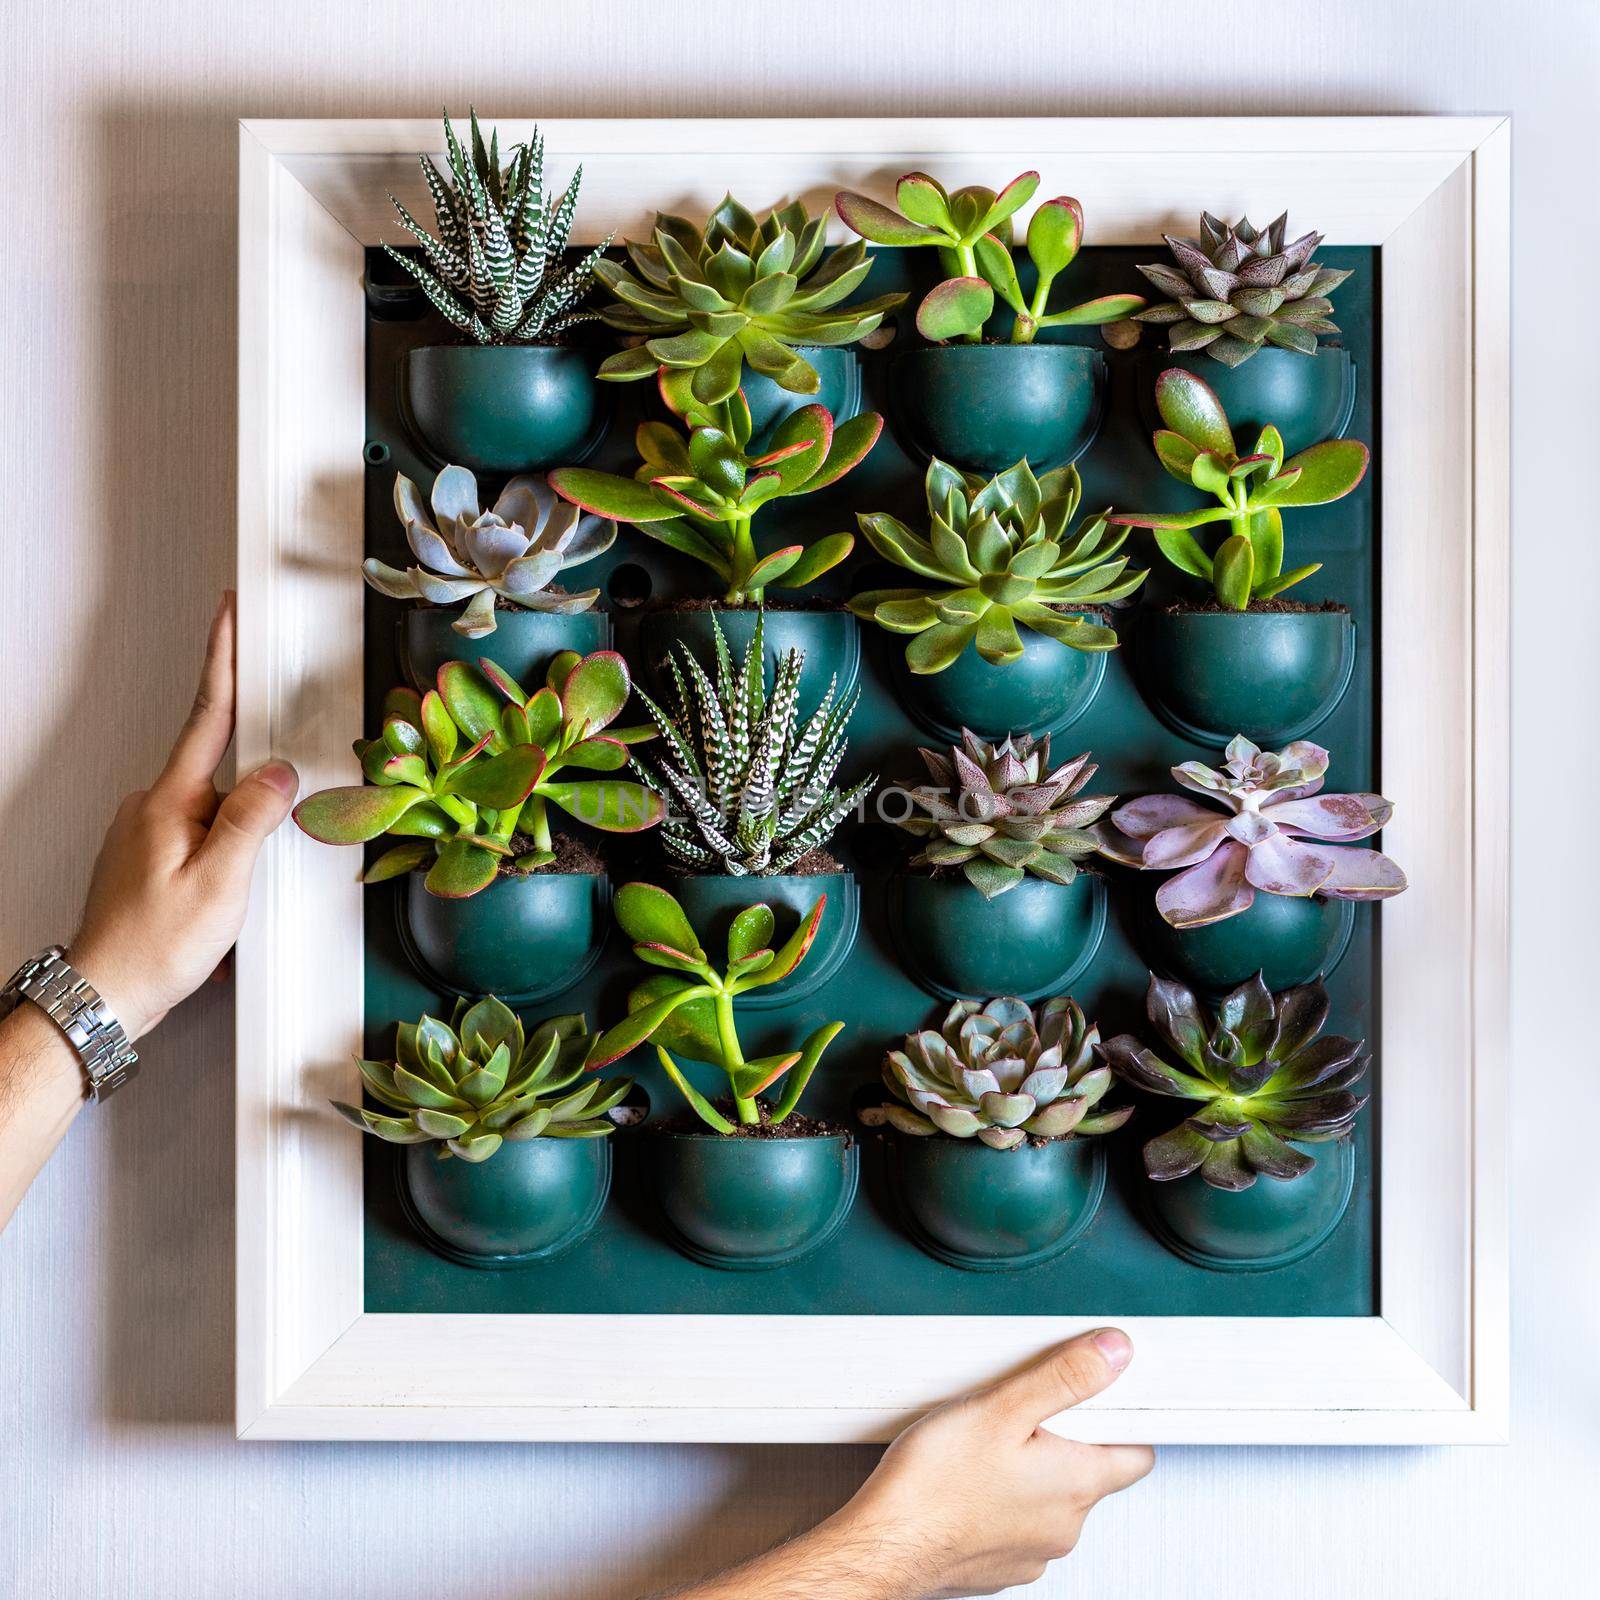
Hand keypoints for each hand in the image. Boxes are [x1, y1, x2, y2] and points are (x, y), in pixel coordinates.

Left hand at [66, 593, 298, 1039]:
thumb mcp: (220, 884)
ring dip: (240, 825)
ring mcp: (147, 831)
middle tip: (267, 806)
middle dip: (254, 773)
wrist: (105, 996)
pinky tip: (229, 884)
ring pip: (214, 803)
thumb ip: (252, 820)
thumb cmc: (154, 948)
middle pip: (219, 762)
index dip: (221, 661)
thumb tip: (279, 773)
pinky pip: (203, 830)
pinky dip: (226, 844)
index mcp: (168, 803)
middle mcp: (152, 807)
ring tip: (240, 880)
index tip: (229, 615)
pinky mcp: (150, 855)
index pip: (206, 717)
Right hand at [828, 1328, 1152, 1596]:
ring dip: (1030, 1474)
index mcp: (1076, 1484)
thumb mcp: (1002, 1408)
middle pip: (1090, 1474)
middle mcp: (1065, 1527)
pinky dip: (1001, 1502)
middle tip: (1020, 1413)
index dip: (1124, 1420)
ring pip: (1050, 1501)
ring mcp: (1033, 1553)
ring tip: (985, 1445)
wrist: (885, 1545)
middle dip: (1064, 1441)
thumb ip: (1064, 1377)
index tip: (1100, 1396)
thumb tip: (1114, 1353)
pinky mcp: (1000, 1567)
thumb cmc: (934, 1484)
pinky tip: (968, 1480)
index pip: (1137, 1453)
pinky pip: (1016, 1525)